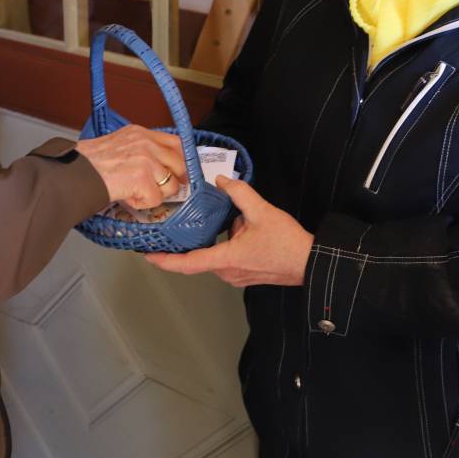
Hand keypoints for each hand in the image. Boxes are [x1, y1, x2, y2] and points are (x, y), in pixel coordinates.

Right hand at [75, 125, 186, 210]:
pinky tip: (126, 196)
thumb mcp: (118, 145)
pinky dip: (141, 203)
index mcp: (139, 132)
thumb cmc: (87, 164)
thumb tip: (161, 166)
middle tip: (158, 189)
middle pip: (179, 165)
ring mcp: (145, 159)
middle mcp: (145, 142)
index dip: (181, 161)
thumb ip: (141, 150)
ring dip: (153, 194)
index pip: (176, 143)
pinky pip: (155, 199)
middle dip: (171, 181)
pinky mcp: (142, 178)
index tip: (179, 173)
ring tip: (133, 191)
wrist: (71, 173)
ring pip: (170, 185)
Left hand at [145, 177, 311, 287]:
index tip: (148, 255)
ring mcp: (237, 276)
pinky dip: (231, 244)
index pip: (187, 264)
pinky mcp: (246, 275)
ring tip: (241, 222)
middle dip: (204, 236)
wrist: (310, 262)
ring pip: (217, 254)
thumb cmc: (287, 243)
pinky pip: (229, 258)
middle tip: (199, 220)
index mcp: (226, 259)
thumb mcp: (262, 211)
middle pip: (202, 254)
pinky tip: (248, 230)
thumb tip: (222, 181)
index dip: (164, 261)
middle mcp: (227, 272)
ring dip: (223, 238)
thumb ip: (239, 194)